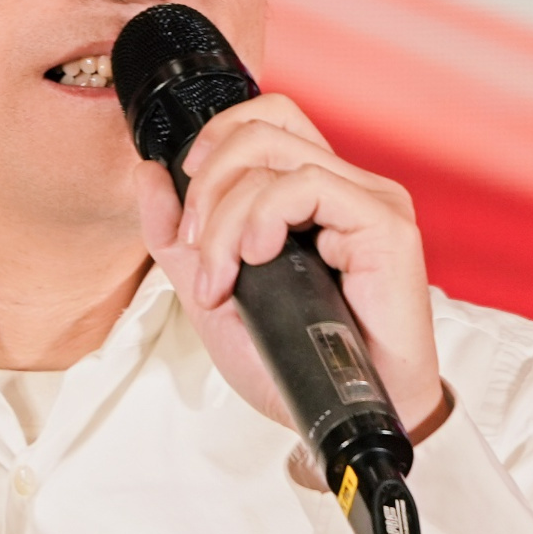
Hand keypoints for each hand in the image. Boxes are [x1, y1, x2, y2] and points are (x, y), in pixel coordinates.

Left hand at [135, 92, 442, 435]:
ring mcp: (366, 199)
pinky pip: (308, 183)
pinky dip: (265, 215)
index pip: (264, 118)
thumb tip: (148, 174)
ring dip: (227, 216)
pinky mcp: (384, 222)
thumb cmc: (294, 361)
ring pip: (274, 154)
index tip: (187, 212)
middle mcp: (342, 186)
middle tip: (198, 251)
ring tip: (224, 275)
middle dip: (207, 186)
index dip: (213, 143)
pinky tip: (258, 257)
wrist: (340, 415)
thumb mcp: (215, 296)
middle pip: (260, 127)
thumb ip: (179, 240)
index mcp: (310, 195)